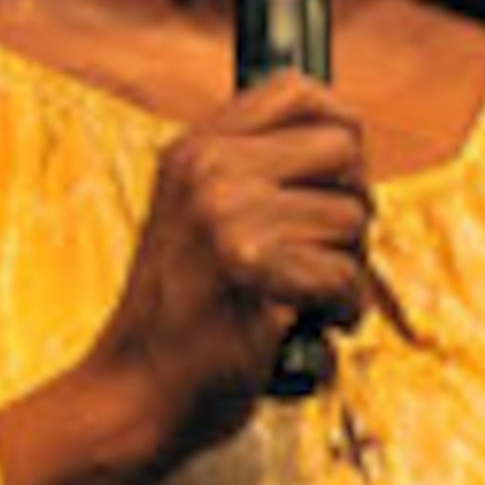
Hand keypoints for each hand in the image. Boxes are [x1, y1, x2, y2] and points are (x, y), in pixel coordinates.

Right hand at [86, 70, 372, 452]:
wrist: (132, 394)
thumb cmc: (181, 318)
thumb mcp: (196, 218)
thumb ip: (253, 174)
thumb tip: (347, 145)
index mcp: (195, 149)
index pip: (297, 90)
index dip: (339, 127)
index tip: (340, 174)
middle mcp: (209, 170)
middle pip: (343, 150)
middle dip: (352, 206)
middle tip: (325, 250)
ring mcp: (226, 215)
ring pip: (352, 217)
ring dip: (348, 268)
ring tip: (307, 296)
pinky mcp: (250, 269)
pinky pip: (344, 274)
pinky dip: (342, 310)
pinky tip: (311, 324)